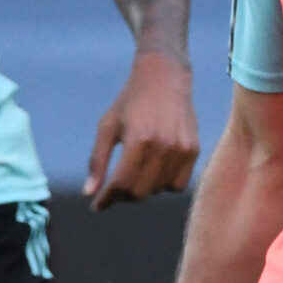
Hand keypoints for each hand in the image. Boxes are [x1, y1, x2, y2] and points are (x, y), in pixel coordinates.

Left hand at [86, 52, 199, 208]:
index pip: (121, 184)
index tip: (97, 204)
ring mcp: (181, 149)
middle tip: (115, 186)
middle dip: (123, 195)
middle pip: (139, 192)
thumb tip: (89, 193)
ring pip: (158, 190)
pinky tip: (155, 169)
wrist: (164, 77)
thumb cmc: (130, 102)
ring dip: (143, 188)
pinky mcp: (193, 150)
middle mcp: (163, 146)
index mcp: (138, 140)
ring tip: (136, 170)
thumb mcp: (107, 126)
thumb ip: (97, 161)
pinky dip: (163, 184)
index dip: (107, 198)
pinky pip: (177, 185)